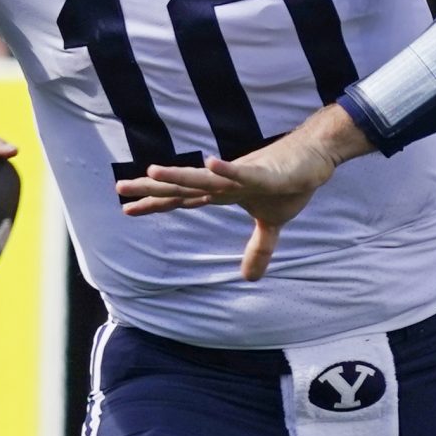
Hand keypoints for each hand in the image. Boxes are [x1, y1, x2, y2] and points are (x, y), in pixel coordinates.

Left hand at [115, 109, 361, 280]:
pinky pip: (244, 173)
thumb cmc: (290, 181)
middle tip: (120, 189)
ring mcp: (244, 175)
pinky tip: (210, 163)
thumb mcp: (273, 223)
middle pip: (184, 186)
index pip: (184, 199)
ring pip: (206, 178)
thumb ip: (258, 248)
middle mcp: (226, 182)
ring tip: (153, 171)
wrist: (315, 156)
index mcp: (223, 192)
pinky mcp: (266, 173)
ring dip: (181, 175)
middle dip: (153, 188)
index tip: (128, 209)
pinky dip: (227, 170)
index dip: (156, 203)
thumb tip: (249, 278)